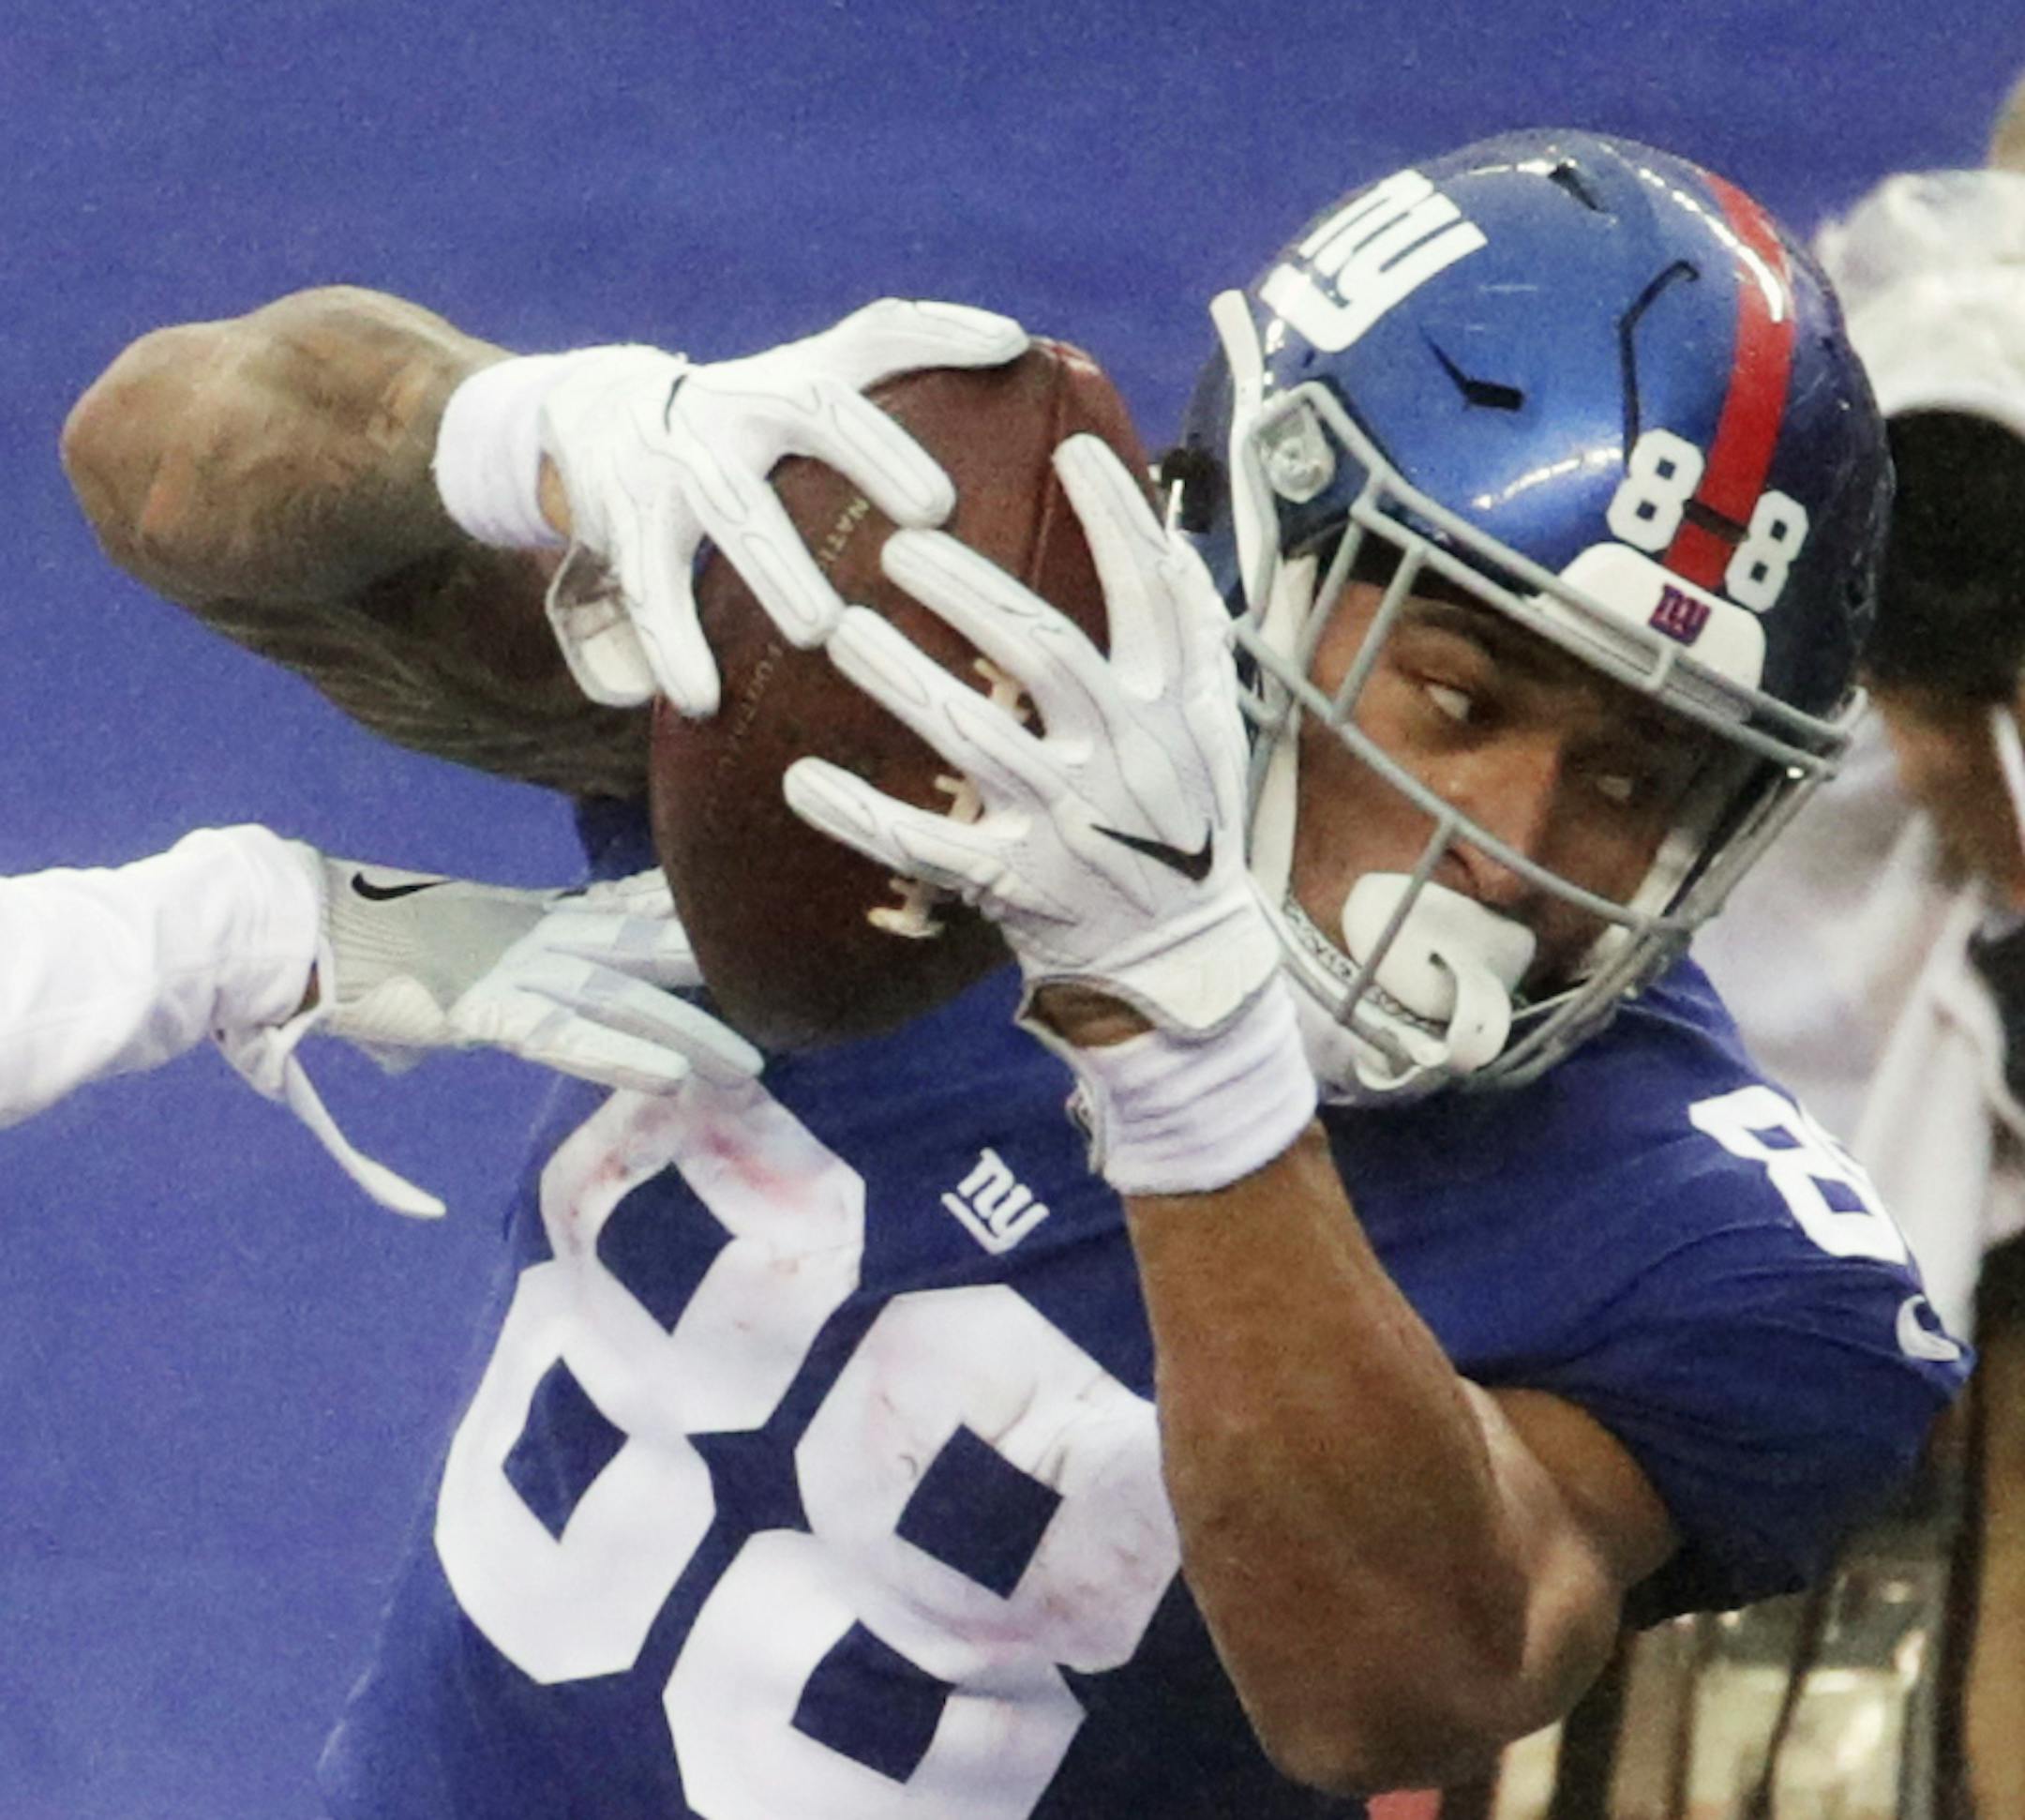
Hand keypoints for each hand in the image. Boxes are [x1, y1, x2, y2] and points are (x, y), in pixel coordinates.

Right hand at [219, 860, 759, 1216]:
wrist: (289, 928)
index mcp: (522, 918)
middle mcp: (534, 934)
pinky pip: (568, 1038)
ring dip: (691, 1033)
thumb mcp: (411, 977)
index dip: (681, 914)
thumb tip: (410, 1050)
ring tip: (753, 1065)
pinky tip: (673, 1078)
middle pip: (647, 949)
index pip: (619, 908)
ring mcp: (516, 968)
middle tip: (786, 991)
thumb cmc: (338, 951)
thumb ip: (431, 1014)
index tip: (736, 912)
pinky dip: (621, 1058)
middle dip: (716, 972)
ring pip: (625, 1000)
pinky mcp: (486, 1009)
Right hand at [538, 298, 1028, 714]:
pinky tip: (699, 701)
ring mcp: (678, 459)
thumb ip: (906, 358)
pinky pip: (647, 587)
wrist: (600, 413)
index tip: (1010, 349)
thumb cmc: (752, 413)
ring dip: (775, 565)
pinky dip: (672, 643)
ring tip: (818, 628)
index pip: (876, 337)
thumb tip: (1015, 343)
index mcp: (795, 372)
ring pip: (731, 507)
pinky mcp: (626, 522)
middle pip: (810, 408)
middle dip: (872, 452)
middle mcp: (739, 401)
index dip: (941, 334)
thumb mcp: (813, 375)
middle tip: (934, 512)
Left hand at [783, 434, 1279, 1036]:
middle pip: (1045, 653)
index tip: (1071, 445)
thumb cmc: (1182, 819)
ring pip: (975, 742)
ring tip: (840, 631)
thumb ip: (1184, 634)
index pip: (1156, 594)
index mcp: (1176, 707)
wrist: (1181, 960)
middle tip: (899, 545)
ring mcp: (1069, 825)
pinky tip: (801, 780)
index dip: (1118, 518)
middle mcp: (1125, 758)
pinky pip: (928, 847)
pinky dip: (863, 817)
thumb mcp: (1208, 725)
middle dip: (971, 593)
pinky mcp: (1018, 886)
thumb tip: (1155, 522)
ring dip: (903, 681)